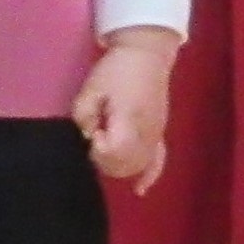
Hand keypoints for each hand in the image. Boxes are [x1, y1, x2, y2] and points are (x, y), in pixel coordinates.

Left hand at [74, 28, 176, 194]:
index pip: (113, 152)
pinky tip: (140, 189)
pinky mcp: (160, 134)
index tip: (93, 131)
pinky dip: (149, 176)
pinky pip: (158, 161)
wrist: (147, 53)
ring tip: (106, 147)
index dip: (97, 148)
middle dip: (104, 159)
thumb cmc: (116, 69)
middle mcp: (146, 132)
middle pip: (124, 164)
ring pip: (137, 166)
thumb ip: (83, 114)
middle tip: (96, 137)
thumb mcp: (91, 87)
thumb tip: (87, 136)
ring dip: (118, 166)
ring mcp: (156, 135)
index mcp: (129, 118)